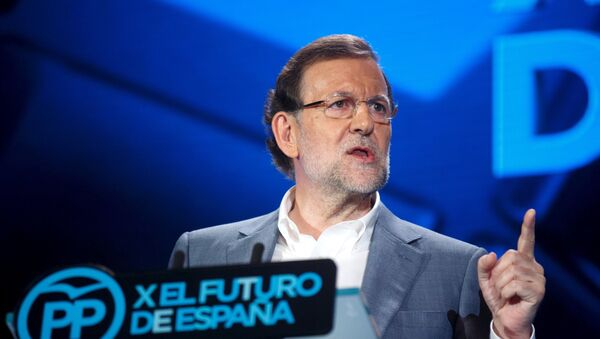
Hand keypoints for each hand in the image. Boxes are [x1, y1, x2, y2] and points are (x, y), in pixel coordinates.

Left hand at [477, 209, 545, 337]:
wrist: (506, 319)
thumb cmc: (499, 298)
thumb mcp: (486, 279)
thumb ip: (484, 265)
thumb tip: (492, 254)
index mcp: (523, 261)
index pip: (526, 241)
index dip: (528, 226)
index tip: (531, 212)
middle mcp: (534, 267)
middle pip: (510, 257)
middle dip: (497, 272)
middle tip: (500, 287)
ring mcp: (539, 279)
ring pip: (511, 271)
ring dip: (500, 284)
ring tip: (505, 294)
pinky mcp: (539, 291)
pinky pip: (513, 284)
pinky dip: (505, 292)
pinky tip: (511, 298)